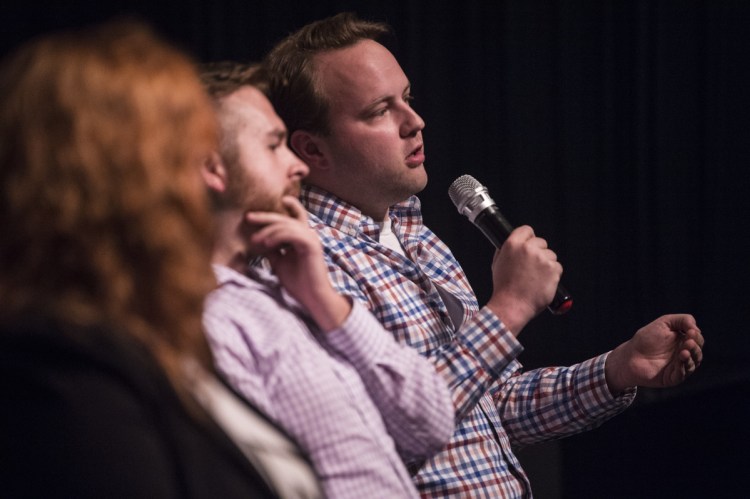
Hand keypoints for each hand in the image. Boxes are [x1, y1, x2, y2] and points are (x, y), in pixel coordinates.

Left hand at [245, 196, 350, 330]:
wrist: (312, 297)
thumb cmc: (298, 282)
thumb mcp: (279, 263)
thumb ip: (272, 250)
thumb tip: (258, 241)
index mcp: (301, 238)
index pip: (289, 218)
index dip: (272, 214)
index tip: (253, 214)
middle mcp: (308, 235)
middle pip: (285, 219)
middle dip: (265, 217)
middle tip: (248, 217)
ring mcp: (311, 238)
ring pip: (286, 225)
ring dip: (268, 231)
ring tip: (255, 240)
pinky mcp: (311, 245)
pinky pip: (291, 234)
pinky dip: (277, 237)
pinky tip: (267, 244)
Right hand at [485, 225, 562, 334]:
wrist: (512, 305)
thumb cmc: (503, 287)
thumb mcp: (497, 264)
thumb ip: (505, 251)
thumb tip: (512, 244)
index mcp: (513, 245)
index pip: (527, 230)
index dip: (529, 237)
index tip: (530, 244)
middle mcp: (528, 249)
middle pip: (541, 242)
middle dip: (539, 252)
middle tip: (532, 267)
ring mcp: (542, 258)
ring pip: (551, 255)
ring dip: (546, 264)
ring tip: (536, 278)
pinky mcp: (553, 269)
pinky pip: (557, 267)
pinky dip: (553, 275)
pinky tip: (542, 283)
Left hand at [605, 314, 703, 393]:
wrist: (630, 355)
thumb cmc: (646, 339)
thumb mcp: (664, 323)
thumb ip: (681, 320)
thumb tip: (696, 327)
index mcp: (684, 342)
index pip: (698, 340)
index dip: (696, 336)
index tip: (690, 331)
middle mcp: (684, 355)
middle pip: (697, 352)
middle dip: (695, 346)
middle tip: (689, 341)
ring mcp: (679, 367)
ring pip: (692, 364)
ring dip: (691, 356)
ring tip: (684, 351)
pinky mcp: (672, 378)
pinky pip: (682, 374)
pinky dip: (683, 367)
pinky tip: (681, 358)